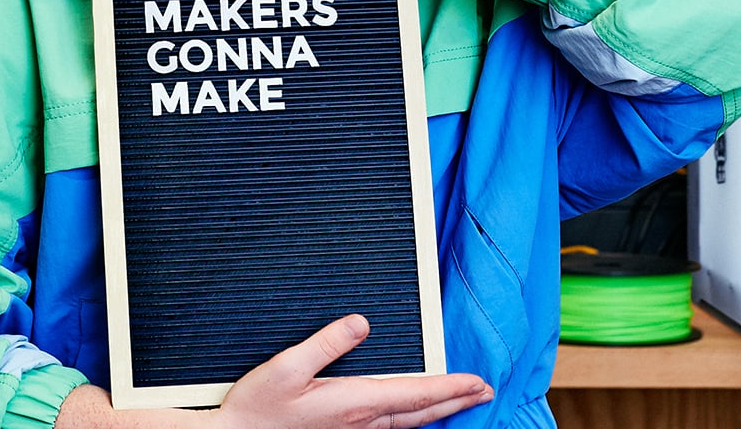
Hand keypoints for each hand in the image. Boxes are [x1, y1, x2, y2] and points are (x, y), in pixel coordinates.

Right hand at [213, 315, 492, 428]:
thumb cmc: (256, 408)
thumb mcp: (286, 367)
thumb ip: (325, 343)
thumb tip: (360, 322)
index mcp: (354, 402)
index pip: (416, 393)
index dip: (451, 386)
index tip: (478, 380)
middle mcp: (360, 422)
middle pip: (421, 412)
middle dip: (455, 400)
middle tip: (484, 390)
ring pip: (408, 423)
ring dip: (438, 410)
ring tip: (459, 400)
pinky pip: (390, 428)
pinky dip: (412, 419)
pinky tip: (411, 415)